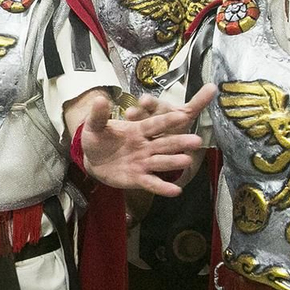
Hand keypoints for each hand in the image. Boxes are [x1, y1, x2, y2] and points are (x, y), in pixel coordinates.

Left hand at [78, 84, 215, 195]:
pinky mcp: (139, 178)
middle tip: (197, 140)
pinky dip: (163, 187)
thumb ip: (99, 115)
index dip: (167, 120)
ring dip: (174, 162)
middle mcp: (145, 146)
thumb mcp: (95, 126)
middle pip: (165, 143)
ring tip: (187, 161)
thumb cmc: (97, 139)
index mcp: (138, 130)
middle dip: (180, 142)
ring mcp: (143, 163)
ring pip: (161, 162)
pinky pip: (152, 182)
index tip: (181, 115)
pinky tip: (176, 191)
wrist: (92, 161)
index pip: (155, 124)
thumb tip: (101, 98)